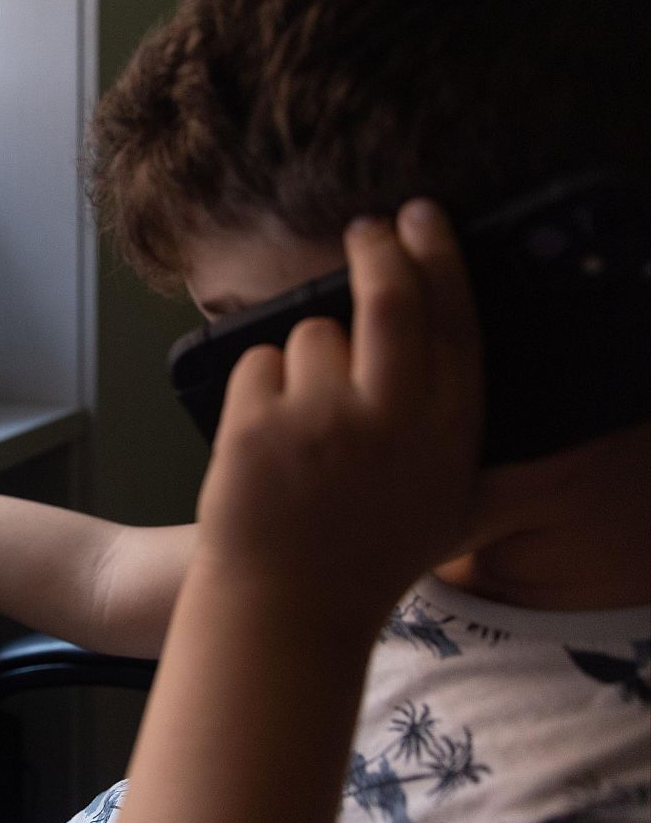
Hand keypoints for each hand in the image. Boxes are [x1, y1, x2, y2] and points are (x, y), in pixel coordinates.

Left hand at [194, 200, 484, 611]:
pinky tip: (263, 435)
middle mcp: (394, 421)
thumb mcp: (457, 520)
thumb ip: (506, 481)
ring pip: (312, 334)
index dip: (441, 260)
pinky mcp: (259, 425)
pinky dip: (257, 386)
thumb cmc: (368, 560)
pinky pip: (258, 362)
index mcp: (448, 436)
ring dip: (304, 360)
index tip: (424, 216)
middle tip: (367, 227)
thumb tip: (566, 457)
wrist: (284, 605)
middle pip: (390, 298)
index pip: (455, 323)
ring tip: (302, 424)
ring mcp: (323, 421)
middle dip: (378, 248)